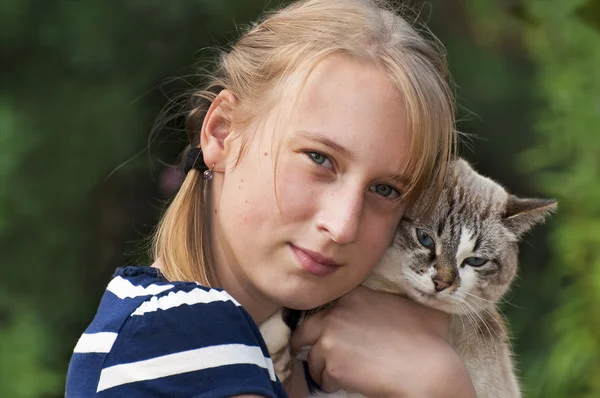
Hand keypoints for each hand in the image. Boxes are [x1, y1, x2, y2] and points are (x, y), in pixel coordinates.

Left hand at [289, 286, 475, 397]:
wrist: (426, 368)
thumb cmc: (426, 338)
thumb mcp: (407, 304)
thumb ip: (386, 297)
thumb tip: (390, 299)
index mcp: (352, 295)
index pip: (324, 305)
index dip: (323, 320)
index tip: (324, 329)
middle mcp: (336, 313)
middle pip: (304, 330)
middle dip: (305, 343)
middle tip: (309, 352)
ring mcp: (331, 339)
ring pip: (312, 358)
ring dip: (323, 368)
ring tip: (342, 372)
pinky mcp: (333, 366)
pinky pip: (323, 379)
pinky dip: (332, 384)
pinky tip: (350, 383)